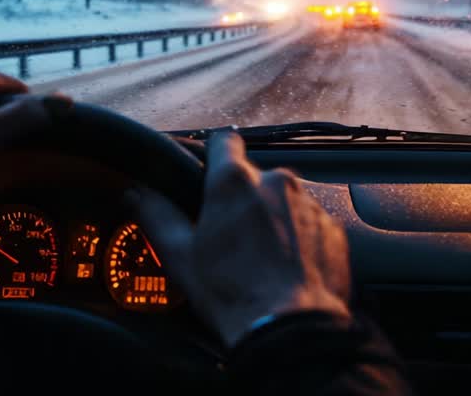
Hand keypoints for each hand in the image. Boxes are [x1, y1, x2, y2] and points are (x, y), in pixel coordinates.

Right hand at [130, 131, 350, 347]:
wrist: (289, 329)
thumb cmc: (233, 293)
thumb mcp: (180, 255)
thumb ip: (157, 215)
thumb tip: (138, 195)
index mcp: (234, 181)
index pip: (224, 141)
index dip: (216, 153)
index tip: (211, 170)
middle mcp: (276, 182)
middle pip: (255, 178)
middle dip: (244, 200)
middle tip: (231, 236)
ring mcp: (309, 204)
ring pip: (284, 201)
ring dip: (273, 219)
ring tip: (260, 258)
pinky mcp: (332, 229)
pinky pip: (310, 224)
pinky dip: (298, 239)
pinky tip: (285, 267)